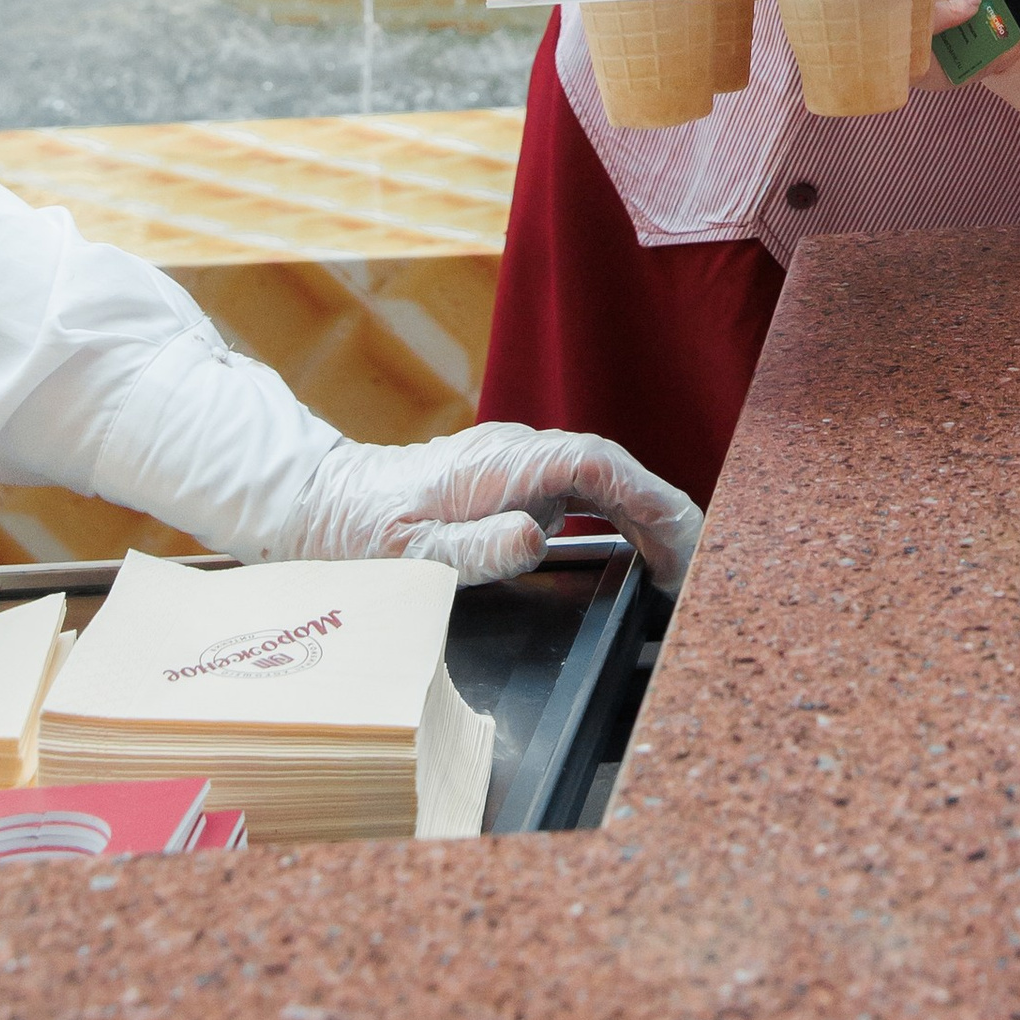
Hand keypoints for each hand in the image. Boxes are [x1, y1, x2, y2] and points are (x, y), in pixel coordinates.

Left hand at [286, 422, 703, 590]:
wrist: (324, 504)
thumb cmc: (363, 532)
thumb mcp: (412, 552)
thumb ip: (476, 546)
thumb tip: (538, 536)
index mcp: (502, 465)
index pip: (597, 465)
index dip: (647, 496)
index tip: (682, 537)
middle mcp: (518, 453)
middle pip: (611, 469)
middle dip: (660, 511)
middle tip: (695, 567)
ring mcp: (517, 461)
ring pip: (601, 477)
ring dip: (642, 513)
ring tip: (676, 564)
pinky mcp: (513, 476)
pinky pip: (581, 487)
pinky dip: (616, 513)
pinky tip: (632, 545)